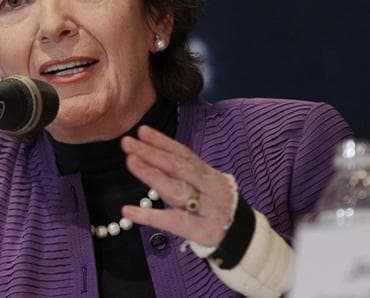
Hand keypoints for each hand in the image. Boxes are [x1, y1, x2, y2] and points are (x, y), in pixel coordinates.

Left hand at [121, 125, 235, 247]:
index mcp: (208, 174)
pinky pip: (172, 221)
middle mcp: (210, 187)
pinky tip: (128, 210)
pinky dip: (149, 216)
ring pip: (177, 190)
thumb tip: (149, 150)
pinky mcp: (201, 231)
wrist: (241, 237)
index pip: (184, 154)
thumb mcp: (203, 186)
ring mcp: (207, 209)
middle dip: (153, 153)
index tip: (142, 131)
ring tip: (131, 162)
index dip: (163, 142)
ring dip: (152, 175)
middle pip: (179, 168)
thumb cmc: (214, 208)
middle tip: (128, 143)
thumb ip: (182, 172)